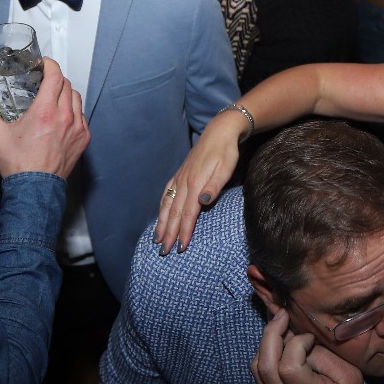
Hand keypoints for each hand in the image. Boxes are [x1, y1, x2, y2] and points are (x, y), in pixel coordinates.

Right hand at [0, 58, 88, 179]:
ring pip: (76, 99)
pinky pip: (82, 116)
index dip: (50, 65)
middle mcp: (65, 117)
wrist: (35, 189)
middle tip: (44, 81)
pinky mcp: (83, 139)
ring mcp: (77, 128)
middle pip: (67, 85)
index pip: (55, 77)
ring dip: (66, 94)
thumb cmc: (19, 165)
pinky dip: (73, 111)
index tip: (43, 64)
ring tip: (53, 98)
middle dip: (55, 79)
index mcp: (45, 112)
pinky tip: (62, 117)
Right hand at [154, 107, 249, 251]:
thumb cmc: (226, 152)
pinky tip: (160, 215)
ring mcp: (179, 177)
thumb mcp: (225, 168)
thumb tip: (202, 202)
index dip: (184, 231)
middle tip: (164, 252)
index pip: (188, 213)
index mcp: (195, 183)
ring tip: (157, 239)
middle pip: (174, 212)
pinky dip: (161, 207)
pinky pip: (166, 194)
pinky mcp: (179, 174)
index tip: (181, 247)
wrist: (219, 131)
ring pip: (167, 204)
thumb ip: (214, 186)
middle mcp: (184, 182)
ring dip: (162, 223)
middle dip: (169, 233)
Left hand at [252, 309, 364, 383]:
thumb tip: (301, 339)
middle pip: (264, 366)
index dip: (296, 343)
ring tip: (281, 328)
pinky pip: (260, 376)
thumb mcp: (349, 376)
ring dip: (266, 344)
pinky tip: (279, 344)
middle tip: (282, 315)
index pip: (287, 367)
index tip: (310, 338)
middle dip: (270, 334)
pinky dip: (266, 355)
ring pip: (257, 370)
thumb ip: (324, 357)